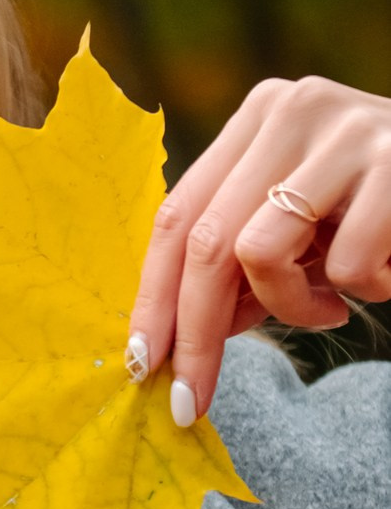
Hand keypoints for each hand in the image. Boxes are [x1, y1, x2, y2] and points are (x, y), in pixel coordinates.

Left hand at [126, 75, 390, 423]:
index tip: (142, 364)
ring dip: (291, 307)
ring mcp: (346, 131)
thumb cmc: (384, 214)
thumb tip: (169, 339)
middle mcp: (294, 109)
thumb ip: (239, 265)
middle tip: (190, 399)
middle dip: (194, 333)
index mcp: (260, 118)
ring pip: (258, 252)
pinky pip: (345, 265)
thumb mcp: (303, 229)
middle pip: (206, 239)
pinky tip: (389, 275)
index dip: (153, 294)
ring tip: (332, 304)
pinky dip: (364, 291)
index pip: (179, 213)